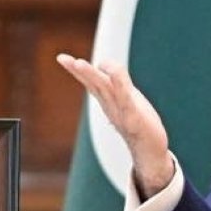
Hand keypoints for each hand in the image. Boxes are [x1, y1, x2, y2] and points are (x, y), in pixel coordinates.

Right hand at [55, 54, 172, 196]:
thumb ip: (118, 87)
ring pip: (105, 89)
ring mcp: (122, 112)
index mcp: (108, 100)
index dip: (77, 70)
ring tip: (79, 63)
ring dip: (91, 75)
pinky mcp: (135, 118)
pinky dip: (119, 84)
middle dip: (79, 70)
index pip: (91, 82)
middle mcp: (111, 105)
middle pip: (94, 84)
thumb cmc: (139, 126)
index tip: (61, 58)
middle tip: (64, 59)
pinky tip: (114, 72)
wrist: (149, 152)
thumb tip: (108, 73)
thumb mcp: (127, 102)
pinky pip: (126, 99)